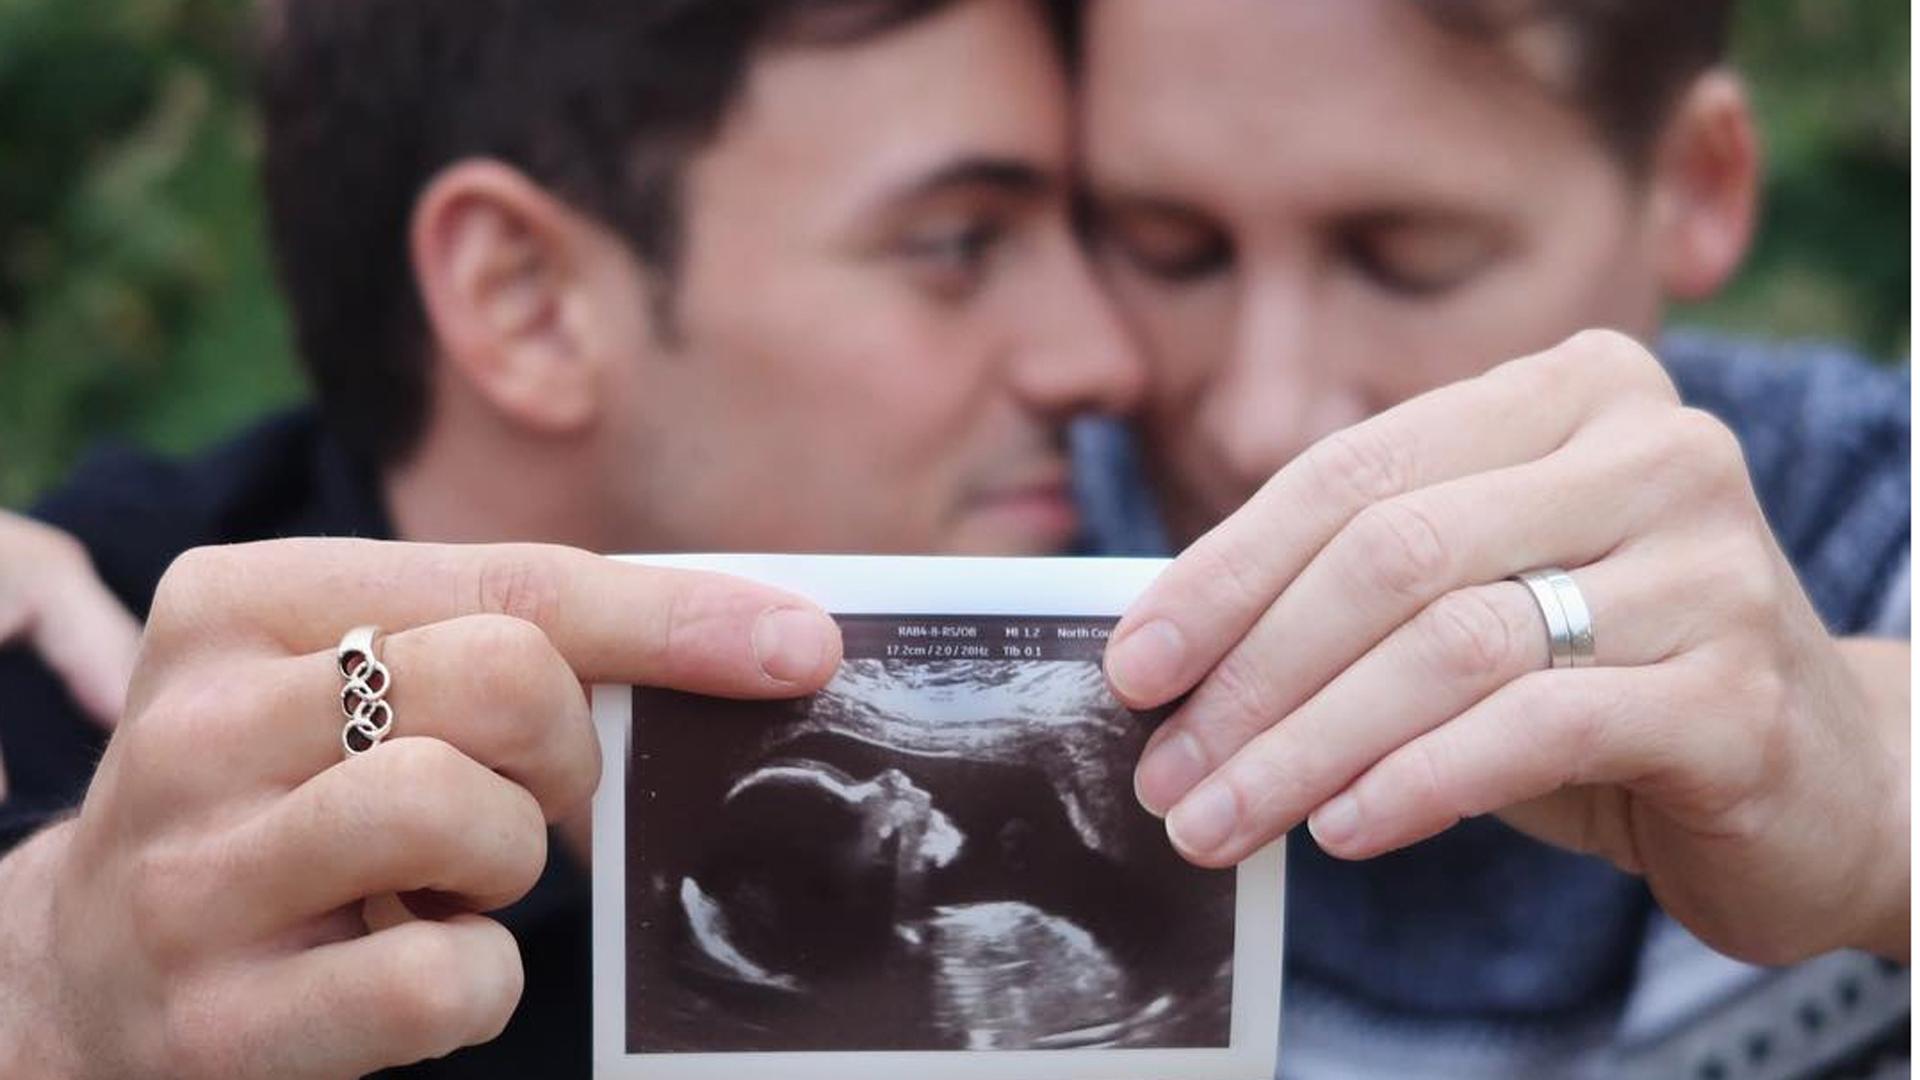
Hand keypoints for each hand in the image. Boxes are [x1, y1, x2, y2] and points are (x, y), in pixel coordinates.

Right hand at [0, 538, 841, 1077]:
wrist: (83, 974)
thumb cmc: (281, 802)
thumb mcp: (351, 686)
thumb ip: (496, 645)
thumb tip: (741, 645)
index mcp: (241, 601)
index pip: (508, 584)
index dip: (674, 616)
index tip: (801, 646)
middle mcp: (196, 724)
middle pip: (501, 681)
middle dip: (571, 753)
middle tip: (540, 799)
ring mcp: (191, 876)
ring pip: (457, 812)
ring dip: (509, 863)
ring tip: (454, 882)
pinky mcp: (217, 1021)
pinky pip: (444, 981)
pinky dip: (479, 984)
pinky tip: (421, 967)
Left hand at [1105, 330, 1909, 964]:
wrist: (1821, 773)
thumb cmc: (1606, 675)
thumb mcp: (1478, 598)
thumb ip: (1358, 588)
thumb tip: (1167, 650)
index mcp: (1571, 390)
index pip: (1351, 471)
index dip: (1223, 573)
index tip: (1134, 667)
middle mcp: (1654, 450)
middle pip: (1391, 556)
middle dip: (1251, 675)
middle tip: (1165, 772)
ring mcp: (1710, 565)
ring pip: (1450, 647)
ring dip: (1306, 747)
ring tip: (1221, 819)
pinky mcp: (1738, 692)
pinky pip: (1536, 729)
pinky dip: (1418, 781)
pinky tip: (1343, 828)